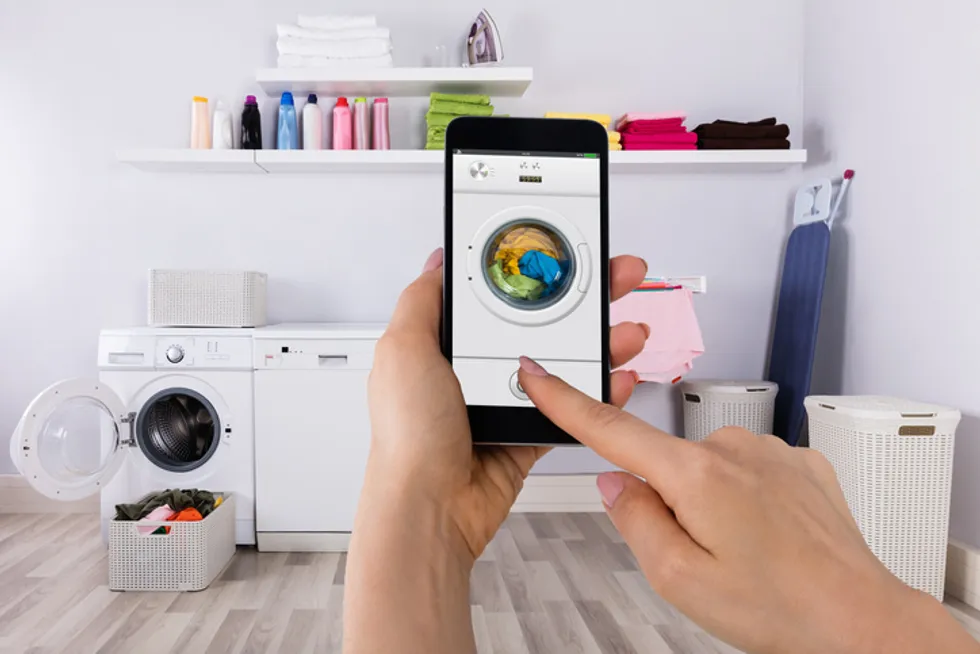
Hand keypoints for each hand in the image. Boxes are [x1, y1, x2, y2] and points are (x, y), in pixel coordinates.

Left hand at [364, 247, 648, 560]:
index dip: (532, 272)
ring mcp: (506, 399)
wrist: (432, 507)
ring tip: (627, 329)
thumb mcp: (402, 350)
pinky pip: (572, 405)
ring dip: (601, 343)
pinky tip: (617, 375)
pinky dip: (598, 391)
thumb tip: (437, 261)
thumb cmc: (409, 436)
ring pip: (563, 361)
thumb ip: (422, 301)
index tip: (564, 255)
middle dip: (583, 300)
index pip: (496, 295)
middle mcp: (476, 368)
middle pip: (540, 322)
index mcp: (445, 344)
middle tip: (615, 279)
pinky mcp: (529, 430)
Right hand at [517, 367, 979, 653]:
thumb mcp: (678, 578)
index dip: (565, 401)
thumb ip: (633, 520)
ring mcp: (770, 451)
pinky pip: (747, 471)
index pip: (610, 429)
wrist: (860, 618)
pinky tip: (769, 537)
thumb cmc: (779, 606)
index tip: (538, 374)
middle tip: (705, 553)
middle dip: (667, 500)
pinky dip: (744, 499)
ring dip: (709, 501)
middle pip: (664, 462)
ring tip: (746, 552)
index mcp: (695, 473)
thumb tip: (615, 481)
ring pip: (707, 468)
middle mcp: (733, 447)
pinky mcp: (798, 460)